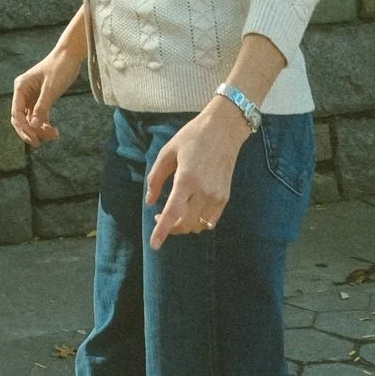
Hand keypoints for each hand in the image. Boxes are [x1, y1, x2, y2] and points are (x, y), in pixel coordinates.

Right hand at [11, 45, 81, 146]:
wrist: (69, 56)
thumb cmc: (59, 68)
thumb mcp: (51, 89)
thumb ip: (42, 107)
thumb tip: (34, 126)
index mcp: (20, 87)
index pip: (17, 112)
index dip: (24, 127)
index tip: (34, 139)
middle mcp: (23, 92)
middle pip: (20, 118)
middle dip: (29, 131)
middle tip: (39, 144)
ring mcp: (32, 96)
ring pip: (31, 119)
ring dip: (40, 130)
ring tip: (54, 135)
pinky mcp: (41, 99)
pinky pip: (39, 116)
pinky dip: (45, 124)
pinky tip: (54, 131)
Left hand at [145, 101, 248, 249]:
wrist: (223, 130)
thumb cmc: (192, 137)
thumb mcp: (168, 152)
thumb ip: (156, 177)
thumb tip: (149, 201)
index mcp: (187, 179)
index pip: (172, 213)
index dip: (162, 231)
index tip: (154, 245)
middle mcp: (204, 191)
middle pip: (185, 224)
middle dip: (170, 227)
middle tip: (159, 217)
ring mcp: (217, 196)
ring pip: (198, 226)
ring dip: (184, 226)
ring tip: (173, 214)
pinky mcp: (225, 197)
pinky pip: (210, 220)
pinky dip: (198, 222)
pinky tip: (189, 211)